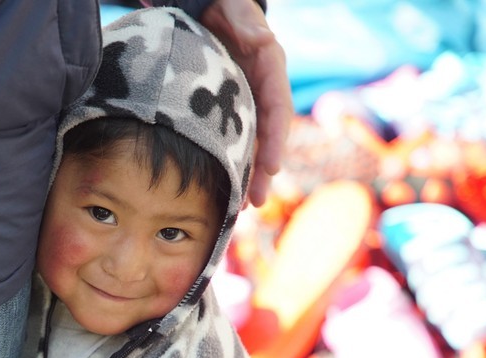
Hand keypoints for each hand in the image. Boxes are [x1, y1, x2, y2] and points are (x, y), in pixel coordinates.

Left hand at [200, 0, 292, 206]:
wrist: (207, 5)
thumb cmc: (224, 4)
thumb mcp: (236, 8)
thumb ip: (247, 24)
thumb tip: (265, 40)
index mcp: (270, 68)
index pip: (278, 108)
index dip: (276, 140)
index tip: (273, 168)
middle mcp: (262, 89)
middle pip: (266, 136)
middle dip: (261, 171)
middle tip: (253, 202)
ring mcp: (245, 100)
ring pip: (250, 144)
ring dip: (245, 176)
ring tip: (238, 208)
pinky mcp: (229, 107)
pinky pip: (231, 139)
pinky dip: (228, 162)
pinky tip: (221, 188)